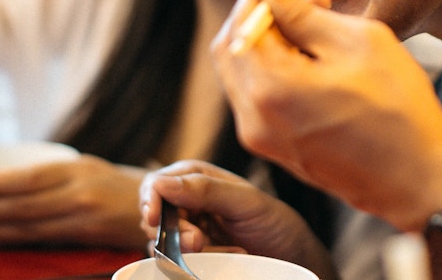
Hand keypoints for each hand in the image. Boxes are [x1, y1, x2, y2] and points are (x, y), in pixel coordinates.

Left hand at [0, 155, 149, 247]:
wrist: (163, 207)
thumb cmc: (117, 186)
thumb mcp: (87, 169)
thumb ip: (53, 176)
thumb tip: (3, 182)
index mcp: (76, 168)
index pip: (28, 177)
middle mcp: (79, 192)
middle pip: (21, 205)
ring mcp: (83, 217)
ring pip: (26, 226)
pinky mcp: (85, 238)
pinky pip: (40, 241)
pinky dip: (9, 240)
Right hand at [139, 160, 336, 279]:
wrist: (290, 256)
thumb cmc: (272, 220)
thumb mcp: (244, 201)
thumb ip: (204, 189)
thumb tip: (162, 183)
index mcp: (195, 177)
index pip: (157, 184)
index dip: (151, 200)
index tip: (153, 218)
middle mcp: (186, 201)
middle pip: (154, 216)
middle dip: (174, 232)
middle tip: (200, 242)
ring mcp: (187, 229)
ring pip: (163, 242)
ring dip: (189, 251)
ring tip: (227, 250)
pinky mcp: (192, 254)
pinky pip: (177, 261)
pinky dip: (198, 263)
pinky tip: (228, 256)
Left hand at [213, 0, 441, 229]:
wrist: (419, 179)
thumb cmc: (399, 110)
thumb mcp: (357, 43)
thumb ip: (302, 13)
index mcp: (271, 88)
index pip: (242, 24)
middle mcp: (254, 118)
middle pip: (231, 50)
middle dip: (257, 17)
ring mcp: (262, 139)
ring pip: (243, 74)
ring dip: (267, 43)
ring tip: (311, 24)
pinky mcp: (276, 149)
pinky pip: (258, 98)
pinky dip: (274, 70)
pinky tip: (311, 57)